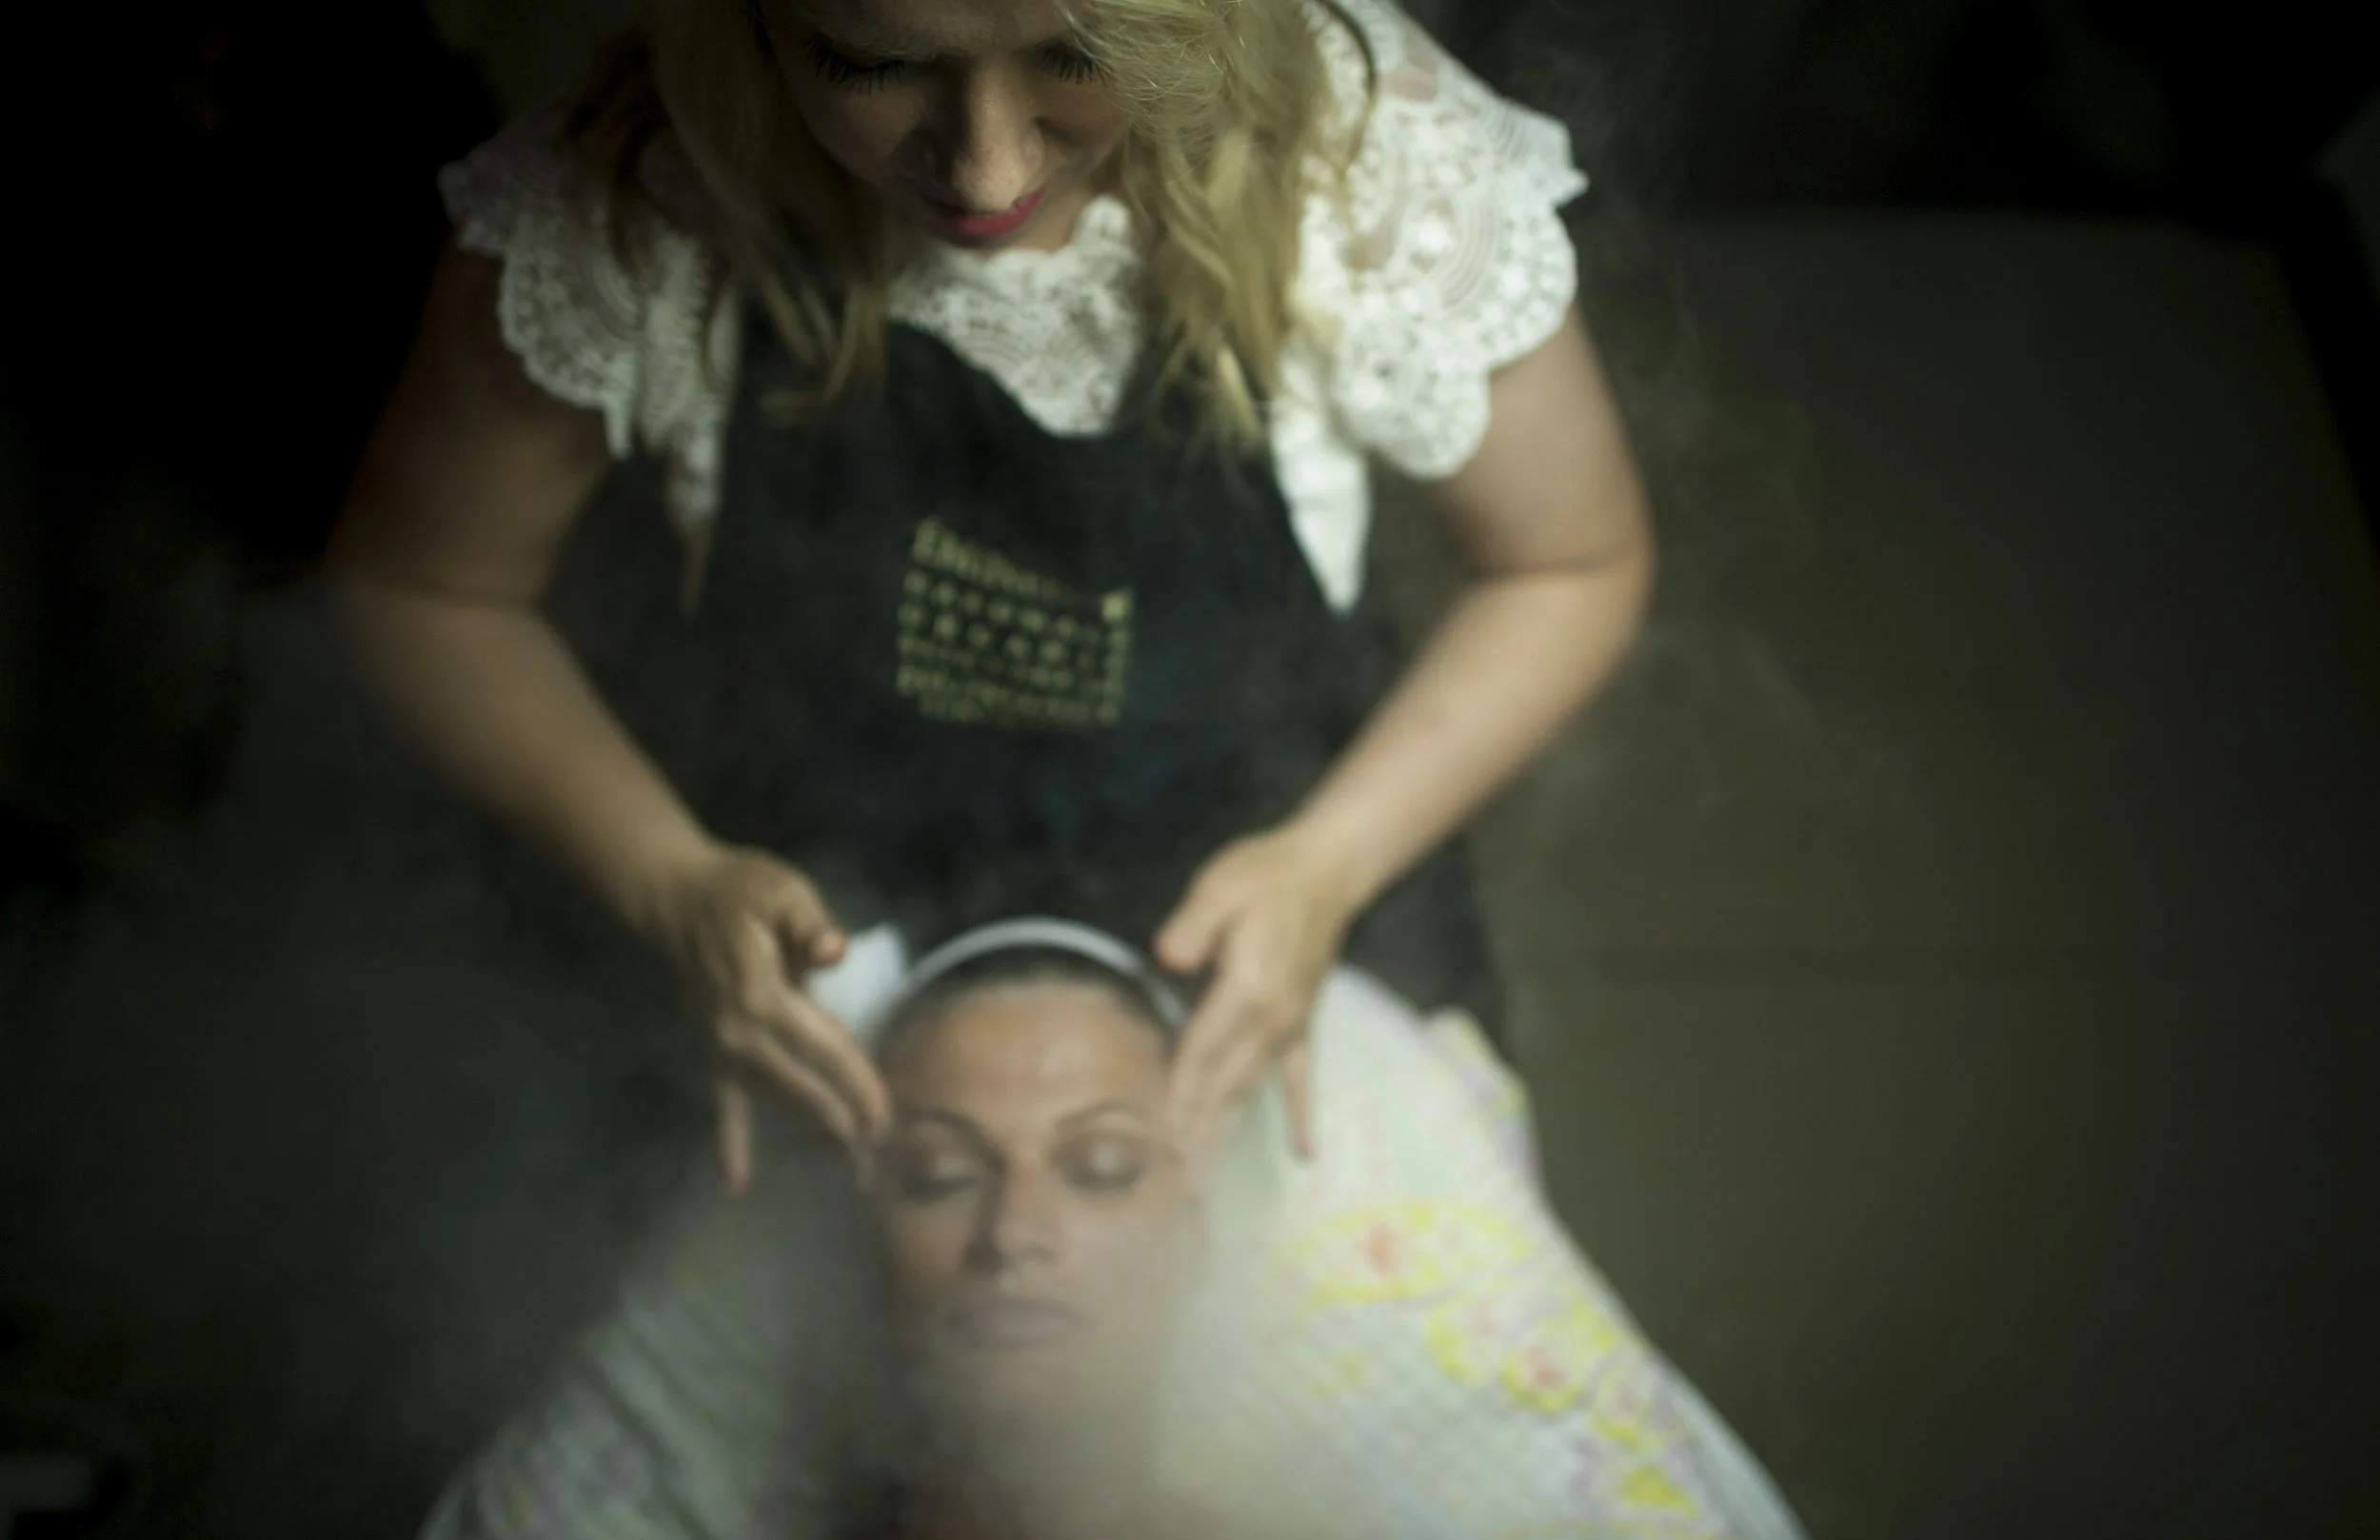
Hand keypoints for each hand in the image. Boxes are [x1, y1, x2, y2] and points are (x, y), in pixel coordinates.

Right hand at [636, 843, 890, 1193]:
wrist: (676, 895)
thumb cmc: (738, 889)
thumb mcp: (781, 891)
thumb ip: (808, 922)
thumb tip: (833, 949)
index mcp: (762, 995)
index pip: (821, 1047)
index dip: (855, 1082)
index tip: (886, 1117)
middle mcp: (740, 1032)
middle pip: (801, 1086)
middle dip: (842, 1122)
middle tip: (880, 1158)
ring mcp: (725, 1045)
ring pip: (776, 1099)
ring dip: (811, 1133)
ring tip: (850, 1170)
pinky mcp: (717, 1048)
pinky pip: (725, 1102)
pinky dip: (731, 1143)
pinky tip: (736, 1184)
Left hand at [1154, 823, 1363, 1172]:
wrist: (1325, 870)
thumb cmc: (1264, 875)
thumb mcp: (1221, 886)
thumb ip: (1193, 924)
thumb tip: (1167, 957)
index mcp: (1249, 988)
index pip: (1203, 1051)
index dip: (1180, 1095)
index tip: (1161, 1139)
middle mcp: (1274, 1018)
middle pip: (1225, 1085)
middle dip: (1199, 1134)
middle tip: (1178, 1187)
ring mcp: (1292, 1026)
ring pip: (1252, 1090)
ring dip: (1228, 1134)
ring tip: (1208, 1181)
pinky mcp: (1302, 1023)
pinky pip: (1301, 1080)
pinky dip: (1300, 1117)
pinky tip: (1304, 1154)